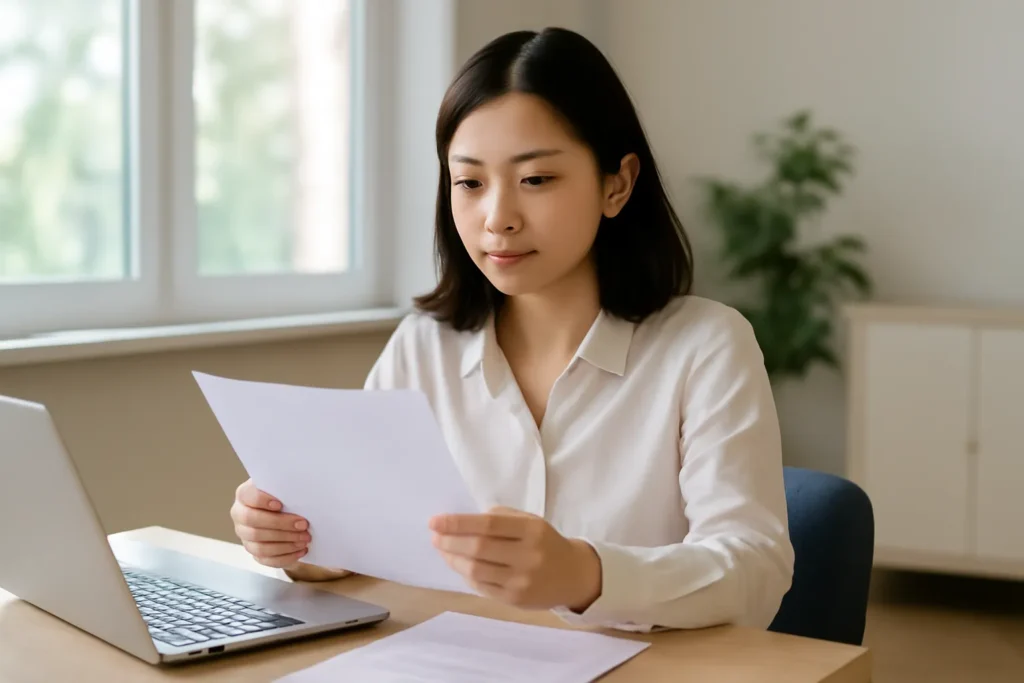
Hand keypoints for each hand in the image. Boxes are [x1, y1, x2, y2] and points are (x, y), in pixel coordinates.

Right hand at [230, 479, 310, 568]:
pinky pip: (267, 560)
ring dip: (286, 543)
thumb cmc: (284, 496)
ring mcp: (245, 536)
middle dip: (281, 524)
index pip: (247, 496)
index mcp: (244, 495)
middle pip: (253, 522)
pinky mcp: (254, 552)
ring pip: (260, 545)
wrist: (284, 512)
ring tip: (305, 539)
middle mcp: (240, 515)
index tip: (280, 504)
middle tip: (303, 525)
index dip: (261, 500)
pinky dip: (286, 557)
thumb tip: (302, 488)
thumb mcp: (283, 487)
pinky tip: (301, 550)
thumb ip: (286, 487)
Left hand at [429, 507, 601, 611]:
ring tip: (442, 550)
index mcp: (532, 530)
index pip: (488, 525)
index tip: (435, 521)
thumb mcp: (531, 521)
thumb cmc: (545, 543)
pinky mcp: (514, 600)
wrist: (573, 576)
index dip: (458, 523)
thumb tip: (464, 521)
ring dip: (453, 559)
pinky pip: (481, 587)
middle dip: (450, 542)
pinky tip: (459, 565)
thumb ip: (502, 517)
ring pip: (476, 570)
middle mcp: (527, 556)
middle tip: (435, 536)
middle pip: (478, 548)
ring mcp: (521, 581)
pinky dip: (465, 575)